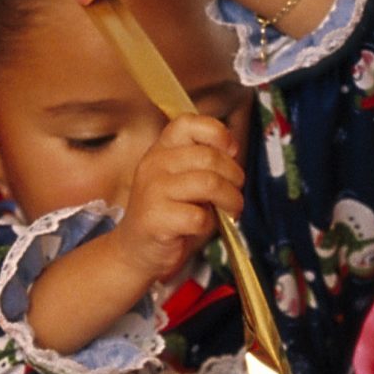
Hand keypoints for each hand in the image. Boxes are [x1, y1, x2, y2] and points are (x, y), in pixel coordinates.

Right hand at [109, 115, 244, 282]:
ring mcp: (153, 191)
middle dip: (234, 176)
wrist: (137, 251)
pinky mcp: (156, 218)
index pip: (188, 123)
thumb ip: (205, 163)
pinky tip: (202, 227)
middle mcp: (154, 164)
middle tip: (236, 192)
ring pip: (210, 183)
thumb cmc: (170, 214)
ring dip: (230, 200)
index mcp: (162, 149)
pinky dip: (209, 224)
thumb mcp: (185, 180)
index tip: (232, 152)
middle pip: (209, 156)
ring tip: (231, 210)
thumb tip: (234, 154)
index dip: (218, 133)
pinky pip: (199, 216)